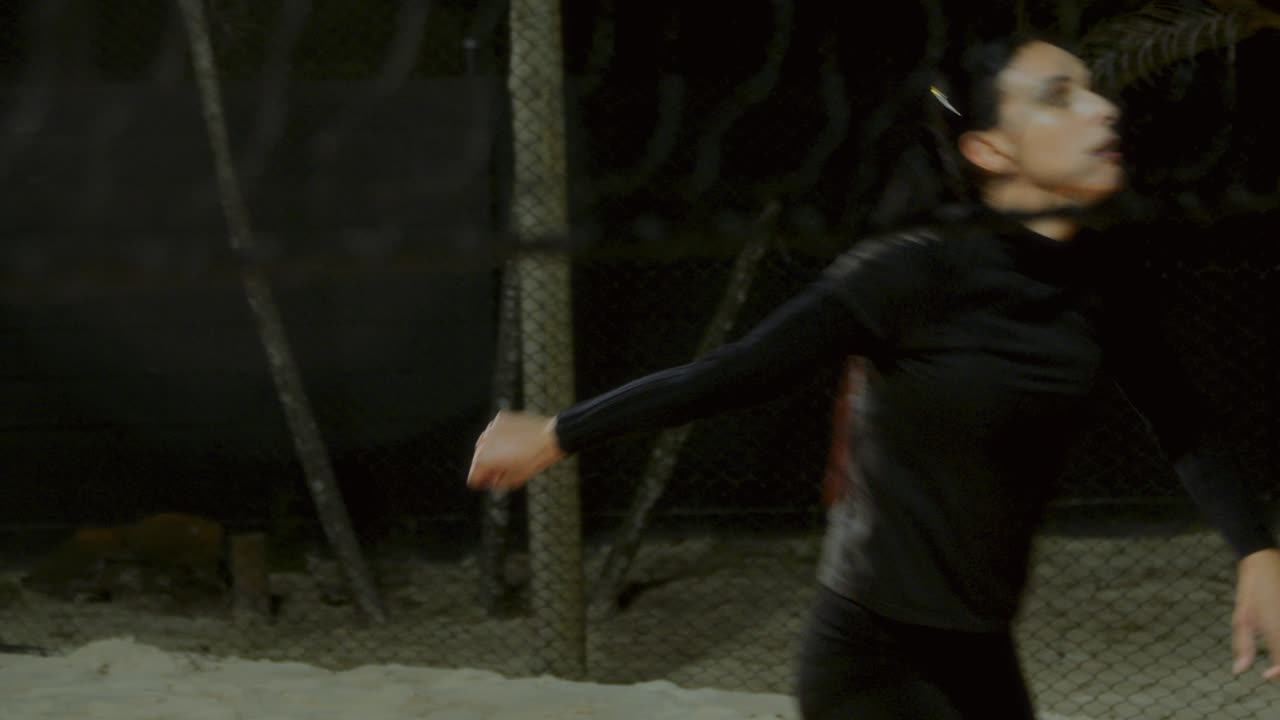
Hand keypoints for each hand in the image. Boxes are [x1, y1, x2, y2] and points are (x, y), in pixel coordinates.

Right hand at [467, 410, 565, 492]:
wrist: (550, 437)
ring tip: (508, 454)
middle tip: (500, 470)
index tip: (488, 482)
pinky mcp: (500, 417)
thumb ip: (498, 482)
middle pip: (478, 459)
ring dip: (491, 450)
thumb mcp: (515, 478)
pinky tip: (511, 440)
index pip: (473, 476)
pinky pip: (494, 430)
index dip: (481, 481)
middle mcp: (484, 441)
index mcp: (484, 458)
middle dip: (487, 466)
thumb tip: (492, 481)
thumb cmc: (535, 459)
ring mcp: (491, 427)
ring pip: (484, 443)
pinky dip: (498, 436)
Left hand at [1232, 548, 1279, 679]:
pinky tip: (1277, 640)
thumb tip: (1239, 670)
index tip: (1266, 674)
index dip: (1277, 674)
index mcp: (1276, 631)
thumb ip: (1243, 646)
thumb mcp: (1241, 618)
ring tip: (1275, 655)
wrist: (1264, 562)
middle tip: (1273, 668)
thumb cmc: (1250, 590)